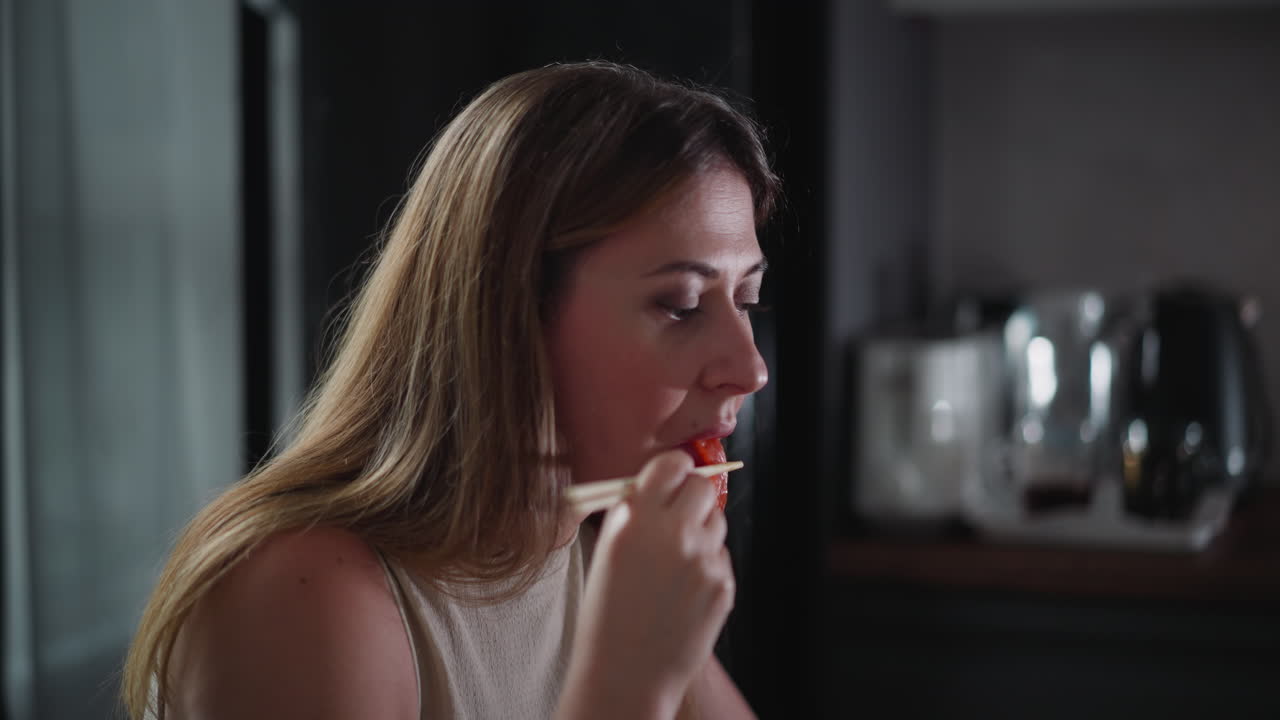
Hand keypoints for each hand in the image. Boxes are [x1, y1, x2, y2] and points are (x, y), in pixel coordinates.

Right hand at [560, 450, 734, 719]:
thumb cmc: (608, 612)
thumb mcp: (607, 550)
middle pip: (702, 486)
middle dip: (691, 496)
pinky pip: (721, 557)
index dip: (674, 470)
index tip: (672, 477)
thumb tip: (658, 483)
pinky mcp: (723, 584)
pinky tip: (684, 591)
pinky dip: (707, 566)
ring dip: (701, 531)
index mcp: (635, 519)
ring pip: (717, 520)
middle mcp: (672, 533)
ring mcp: (702, 559)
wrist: (627, 672)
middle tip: (679, 516)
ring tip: (675, 563)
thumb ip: (633, 511)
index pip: (672, 464)